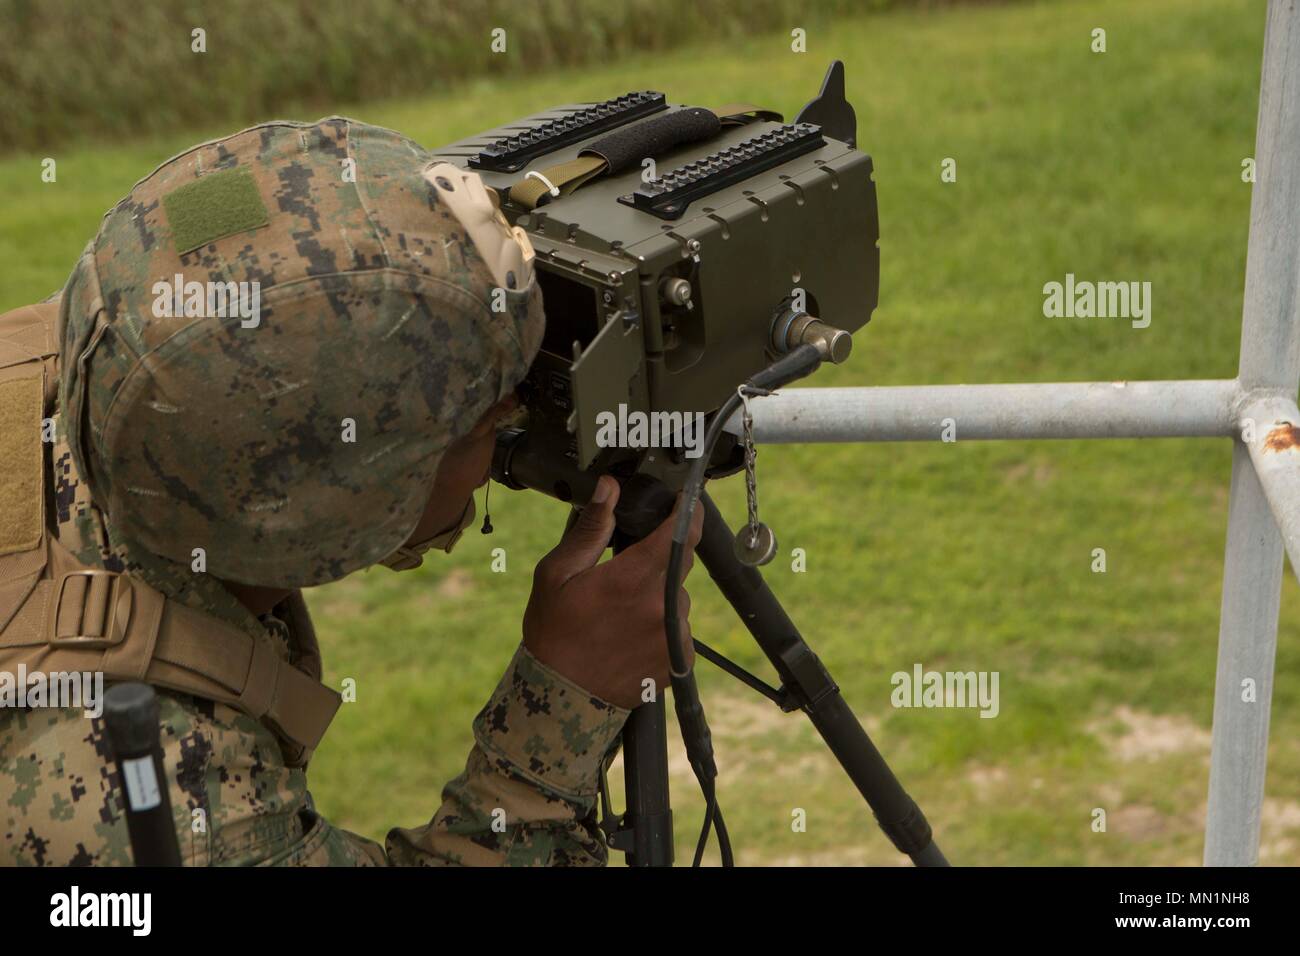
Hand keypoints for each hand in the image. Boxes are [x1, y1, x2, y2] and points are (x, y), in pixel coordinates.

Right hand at [523, 476, 704, 709]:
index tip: (686, 500)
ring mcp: (673, 636)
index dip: (688, 510)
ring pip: (677, 597)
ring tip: (620, 614)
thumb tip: (610, 488)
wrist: (560, 699)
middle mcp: (661, 606)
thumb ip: (591, 529)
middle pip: (679, 562)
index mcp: (633, 579)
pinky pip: (677, 627)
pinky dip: (660, 624)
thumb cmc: (553, 633)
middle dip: (659, 557)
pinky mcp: (678, 660)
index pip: (681, 532)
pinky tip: (630, 635)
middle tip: (625, 571)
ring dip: (658, 595)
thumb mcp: (558, 574)